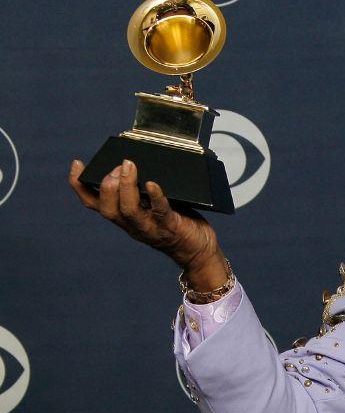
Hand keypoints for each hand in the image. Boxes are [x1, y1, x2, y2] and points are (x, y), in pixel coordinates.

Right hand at [68, 159, 227, 288]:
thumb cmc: (177, 223)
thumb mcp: (152, 206)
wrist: (198, 250)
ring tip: (129, 167)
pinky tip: (153, 185)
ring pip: (129, 211)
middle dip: (107, 186)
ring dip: (127, 187)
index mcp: (124, 218)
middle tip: (117, 167)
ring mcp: (150, 228)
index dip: (80, 186)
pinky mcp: (170, 227)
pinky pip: (160, 212)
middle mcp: (132, 225)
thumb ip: (142, 191)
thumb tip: (134, 163)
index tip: (77, 165)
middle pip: (108, 209)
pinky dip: (155, 197)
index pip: (95, 204)